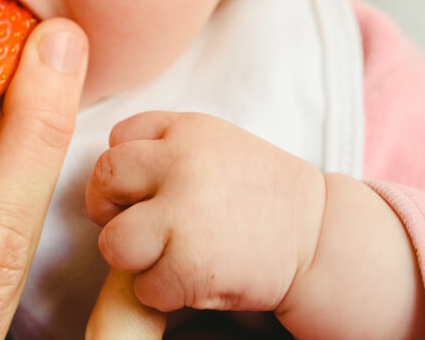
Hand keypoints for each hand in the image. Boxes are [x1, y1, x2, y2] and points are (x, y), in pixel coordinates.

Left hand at [85, 112, 324, 316]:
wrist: (319, 241)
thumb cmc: (262, 197)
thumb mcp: (218, 146)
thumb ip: (168, 147)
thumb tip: (114, 175)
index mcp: (187, 130)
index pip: (119, 137)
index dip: (124, 170)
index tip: (142, 190)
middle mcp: (181, 163)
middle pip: (105, 179)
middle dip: (110, 208)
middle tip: (138, 226)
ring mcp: (183, 214)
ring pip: (113, 241)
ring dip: (133, 258)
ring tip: (165, 258)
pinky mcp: (188, 264)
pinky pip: (144, 287)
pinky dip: (163, 293)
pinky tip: (193, 281)